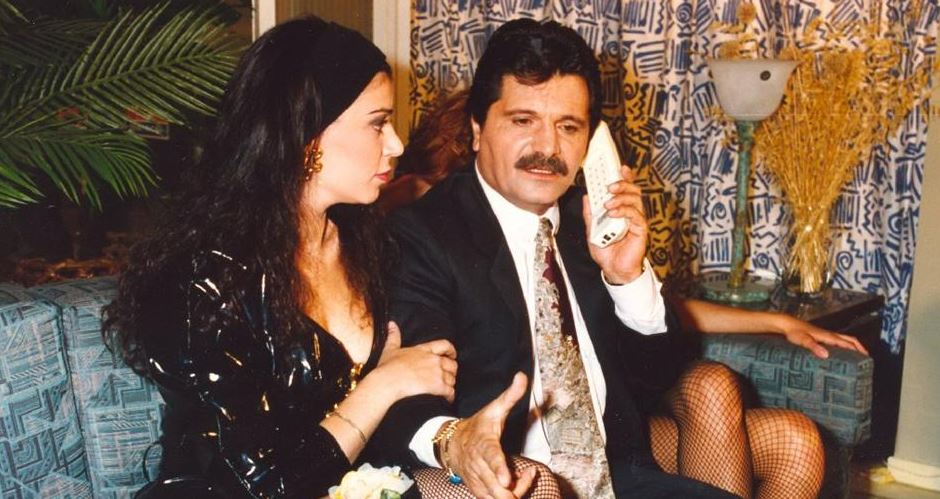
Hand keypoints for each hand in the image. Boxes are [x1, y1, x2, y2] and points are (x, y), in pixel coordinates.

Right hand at [370, 322, 456, 402]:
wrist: (387, 383)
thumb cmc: (387, 368)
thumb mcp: (390, 349)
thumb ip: (393, 336)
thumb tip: (391, 324)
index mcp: (423, 350)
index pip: (444, 345)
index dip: (451, 350)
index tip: (452, 354)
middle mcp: (433, 360)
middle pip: (452, 364)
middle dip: (452, 370)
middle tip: (448, 375)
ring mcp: (437, 373)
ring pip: (452, 378)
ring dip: (450, 384)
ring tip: (445, 389)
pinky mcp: (438, 386)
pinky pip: (450, 392)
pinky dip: (450, 396)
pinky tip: (447, 399)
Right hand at [446, 372, 529, 498]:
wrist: (450, 443)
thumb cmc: (477, 426)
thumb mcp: (494, 409)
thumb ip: (511, 395)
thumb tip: (523, 377)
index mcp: (484, 445)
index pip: (491, 459)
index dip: (500, 470)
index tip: (506, 479)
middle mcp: (479, 466)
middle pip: (498, 488)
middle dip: (517, 487)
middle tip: (528, 473)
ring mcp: (478, 480)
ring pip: (498, 498)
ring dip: (516, 491)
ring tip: (525, 476)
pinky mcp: (478, 491)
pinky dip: (508, 495)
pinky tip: (515, 482)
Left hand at [583, 165, 648, 283]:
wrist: (613, 269)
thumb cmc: (606, 250)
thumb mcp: (592, 230)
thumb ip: (590, 213)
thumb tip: (587, 196)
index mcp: (621, 209)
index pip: (625, 189)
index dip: (625, 176)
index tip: (619, 166)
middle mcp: (631, 212)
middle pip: (633, 190)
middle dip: (622, 184)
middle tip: (610, 185)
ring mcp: (637, 220)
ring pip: (635, 200)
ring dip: (621, 197)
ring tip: (608, 203)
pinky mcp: (640, 229)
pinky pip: (635, 215)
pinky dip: (624, 211)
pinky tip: (613, 213)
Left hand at [777, 315, 868, 358]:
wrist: (786, 324)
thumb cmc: (794, 332)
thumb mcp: (803, 341)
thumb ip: (814, 347)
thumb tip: (826, 355)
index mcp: (828, 336)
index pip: (847, 343)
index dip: (857, 351)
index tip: (865, 359)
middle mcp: (829, 334)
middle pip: (850, 339)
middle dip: (860, 348)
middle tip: (867, 358)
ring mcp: (825, 335)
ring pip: (844, 339)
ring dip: (854, 346)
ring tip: (858, 356)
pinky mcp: (821, 336)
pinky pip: (837, 340)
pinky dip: (845, 345)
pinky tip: (841, 352)